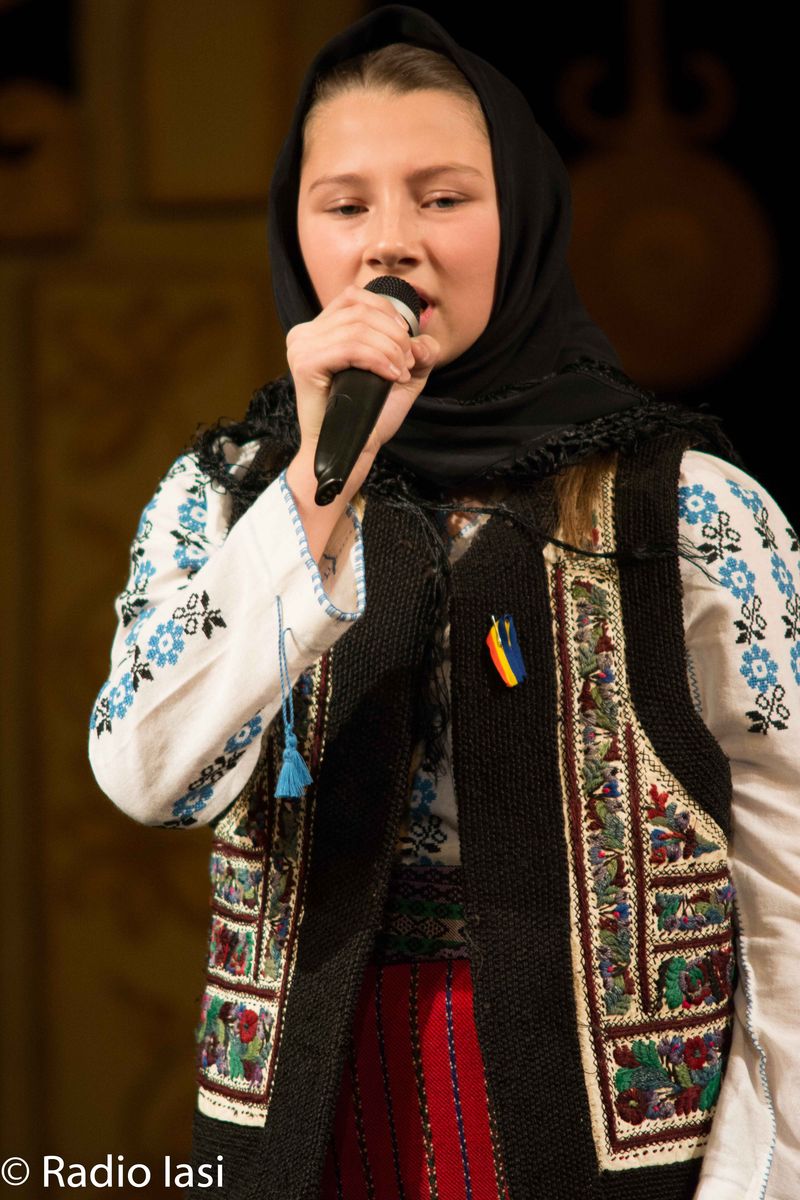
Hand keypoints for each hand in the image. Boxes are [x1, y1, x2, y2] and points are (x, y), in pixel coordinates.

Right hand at [286, 283, 439, 466]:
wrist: (350, 449)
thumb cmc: (368, 416)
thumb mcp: (400, 376)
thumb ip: (418, 353)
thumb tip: (422, 340)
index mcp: (320, 330)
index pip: (354, 297)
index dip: (386, 311)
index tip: (406, 340)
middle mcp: (304, 334)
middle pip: (360, 310)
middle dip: (394, 334)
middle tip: (408, 362)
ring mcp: (301, 347)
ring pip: (358, 328)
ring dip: (390, 348)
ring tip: (401, 372)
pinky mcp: (304, 364)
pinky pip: (349, 347)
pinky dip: (378, 359)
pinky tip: (392, 376)